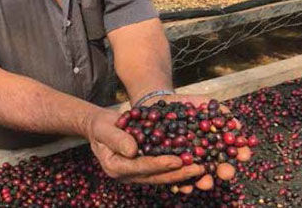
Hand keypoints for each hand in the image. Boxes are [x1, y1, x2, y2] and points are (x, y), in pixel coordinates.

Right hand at [85, 109, 204, 183]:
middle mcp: (128, 175)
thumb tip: (133, 150)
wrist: (101, 126)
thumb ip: (116, 138)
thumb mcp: (104, 128)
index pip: (140, 167)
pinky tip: (194, 161)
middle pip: (156, 175)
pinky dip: (178, 166)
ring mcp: (137, 172)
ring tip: (201, 167)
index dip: (159, 164)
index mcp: (116, 168)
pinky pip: (163, 168)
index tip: (176, 160)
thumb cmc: (100, 126)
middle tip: (198, 168)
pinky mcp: (145, 166)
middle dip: (178, 173)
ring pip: (162, 175)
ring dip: (182, 173)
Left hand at [139, 94, 251, 192]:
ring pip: (200, 177)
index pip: (234, 151)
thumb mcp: (205, 104)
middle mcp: (206, 156)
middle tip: (226, 172)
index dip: (241, 154)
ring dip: (204, 182)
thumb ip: (221, 112)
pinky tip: (182, 185)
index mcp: (218, 144)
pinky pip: (177, 178)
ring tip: (204, 182)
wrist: (163, 105)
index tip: (245, 155)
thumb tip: (238, 125)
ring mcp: (190, 162)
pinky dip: (180, 184)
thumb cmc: (188, 105)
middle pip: (220, 169)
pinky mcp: (173, 165)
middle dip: (225, 172)